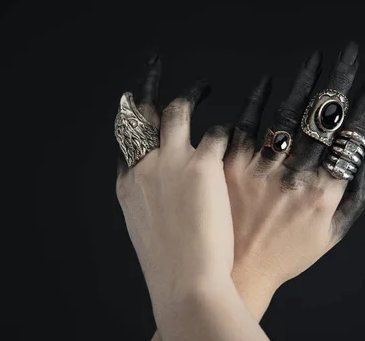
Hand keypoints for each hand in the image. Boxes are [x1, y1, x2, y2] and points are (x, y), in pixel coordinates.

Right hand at [116, 57, 267, 340]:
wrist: (185, 282)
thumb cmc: (172, 266)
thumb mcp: (149, 231)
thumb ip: (153, 204)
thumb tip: (165, 194)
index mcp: (129, 184)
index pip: (129, 141)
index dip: (138, 124)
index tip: (145, 112)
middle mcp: (145, 165)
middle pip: (146, 118)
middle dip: (153, 96)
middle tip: (161, 80)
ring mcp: (171, 161)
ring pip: (178, 112)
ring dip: (191, 97)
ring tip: (203, 89)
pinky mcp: (202, 164)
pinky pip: (217, 133)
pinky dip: (226, 132)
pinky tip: (235, 134)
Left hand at [223, 43, 364, 318]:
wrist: (234, 273)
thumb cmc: (284, 255)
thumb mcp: (330, 234)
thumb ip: (352, 196)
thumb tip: (360, 155)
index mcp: (324, 191)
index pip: (350, 138)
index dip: (361, 109)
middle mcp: (297, 174)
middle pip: (322, 118)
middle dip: (338, 82)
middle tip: (346, 56)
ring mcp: (262, 167)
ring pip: (287, 113)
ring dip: (304, 82)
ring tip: (316, 61)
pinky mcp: (231, 164)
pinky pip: (245, 123)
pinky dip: (257, 99)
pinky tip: (266, 81)